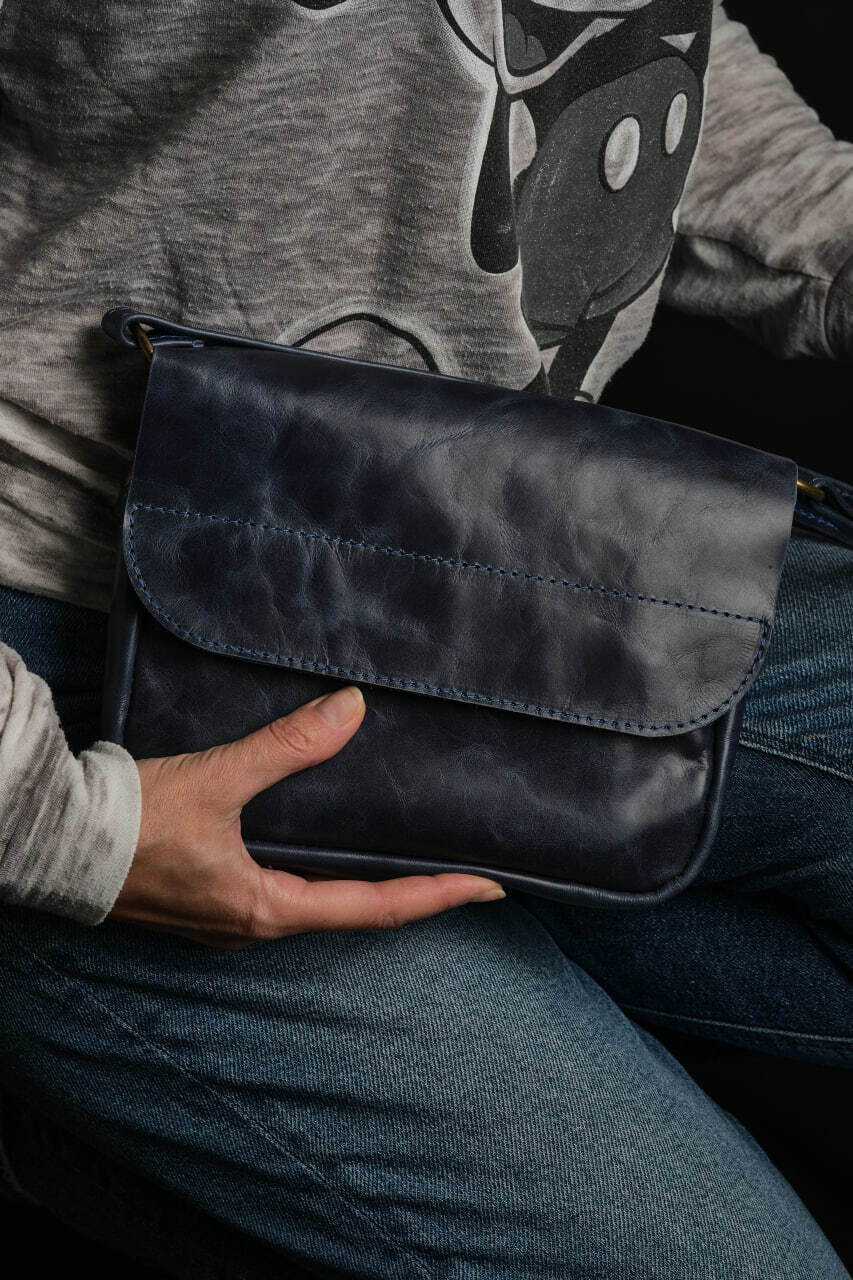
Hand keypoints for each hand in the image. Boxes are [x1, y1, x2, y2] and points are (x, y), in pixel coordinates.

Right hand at [110, 684, 504, 946]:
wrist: (49, 840)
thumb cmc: (129, 822)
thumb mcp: (217, 780)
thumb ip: (287, 747)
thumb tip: (352, 709)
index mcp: (265, 908)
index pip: (374, 908)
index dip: (436, 896)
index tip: (489, 888)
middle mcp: (252, 925)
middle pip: (352, 914)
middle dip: (410, 895)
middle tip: (459, 873)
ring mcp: (227, 919)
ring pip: (316, 906)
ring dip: (366, 887)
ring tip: (409, 861)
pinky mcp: (205, 900)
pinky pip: (282, 894)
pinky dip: (322, 877)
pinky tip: (325, 849)